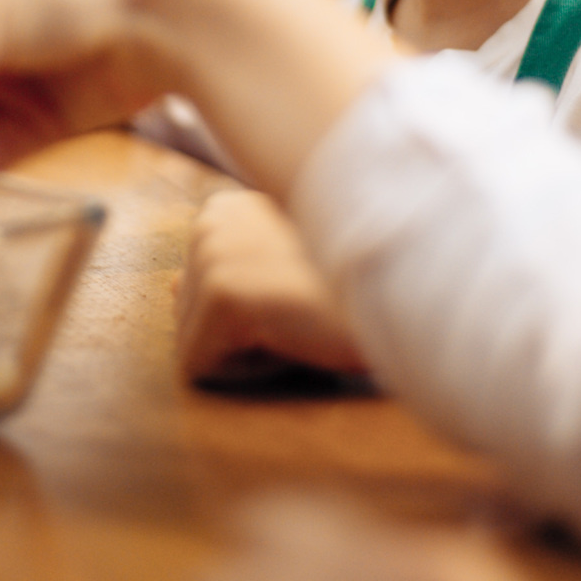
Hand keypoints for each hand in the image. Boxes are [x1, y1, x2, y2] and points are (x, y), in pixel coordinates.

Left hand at [176, 189, 368, 383]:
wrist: (411, 293)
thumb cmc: (357, 289)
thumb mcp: (283, 274)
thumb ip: (226, 272)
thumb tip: (169, 287)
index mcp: (226, 208)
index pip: (196, 295)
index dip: (247, 315)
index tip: (297, 296)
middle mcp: (212, 219)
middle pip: (187, 319)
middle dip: (241, 334)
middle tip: (302, 311)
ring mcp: (214, 253)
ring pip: (194, 346)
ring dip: (247, 352)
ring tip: (300, 321)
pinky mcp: (222, 293)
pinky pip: (201, 368)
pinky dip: (247, 373)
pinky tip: (293, 339)